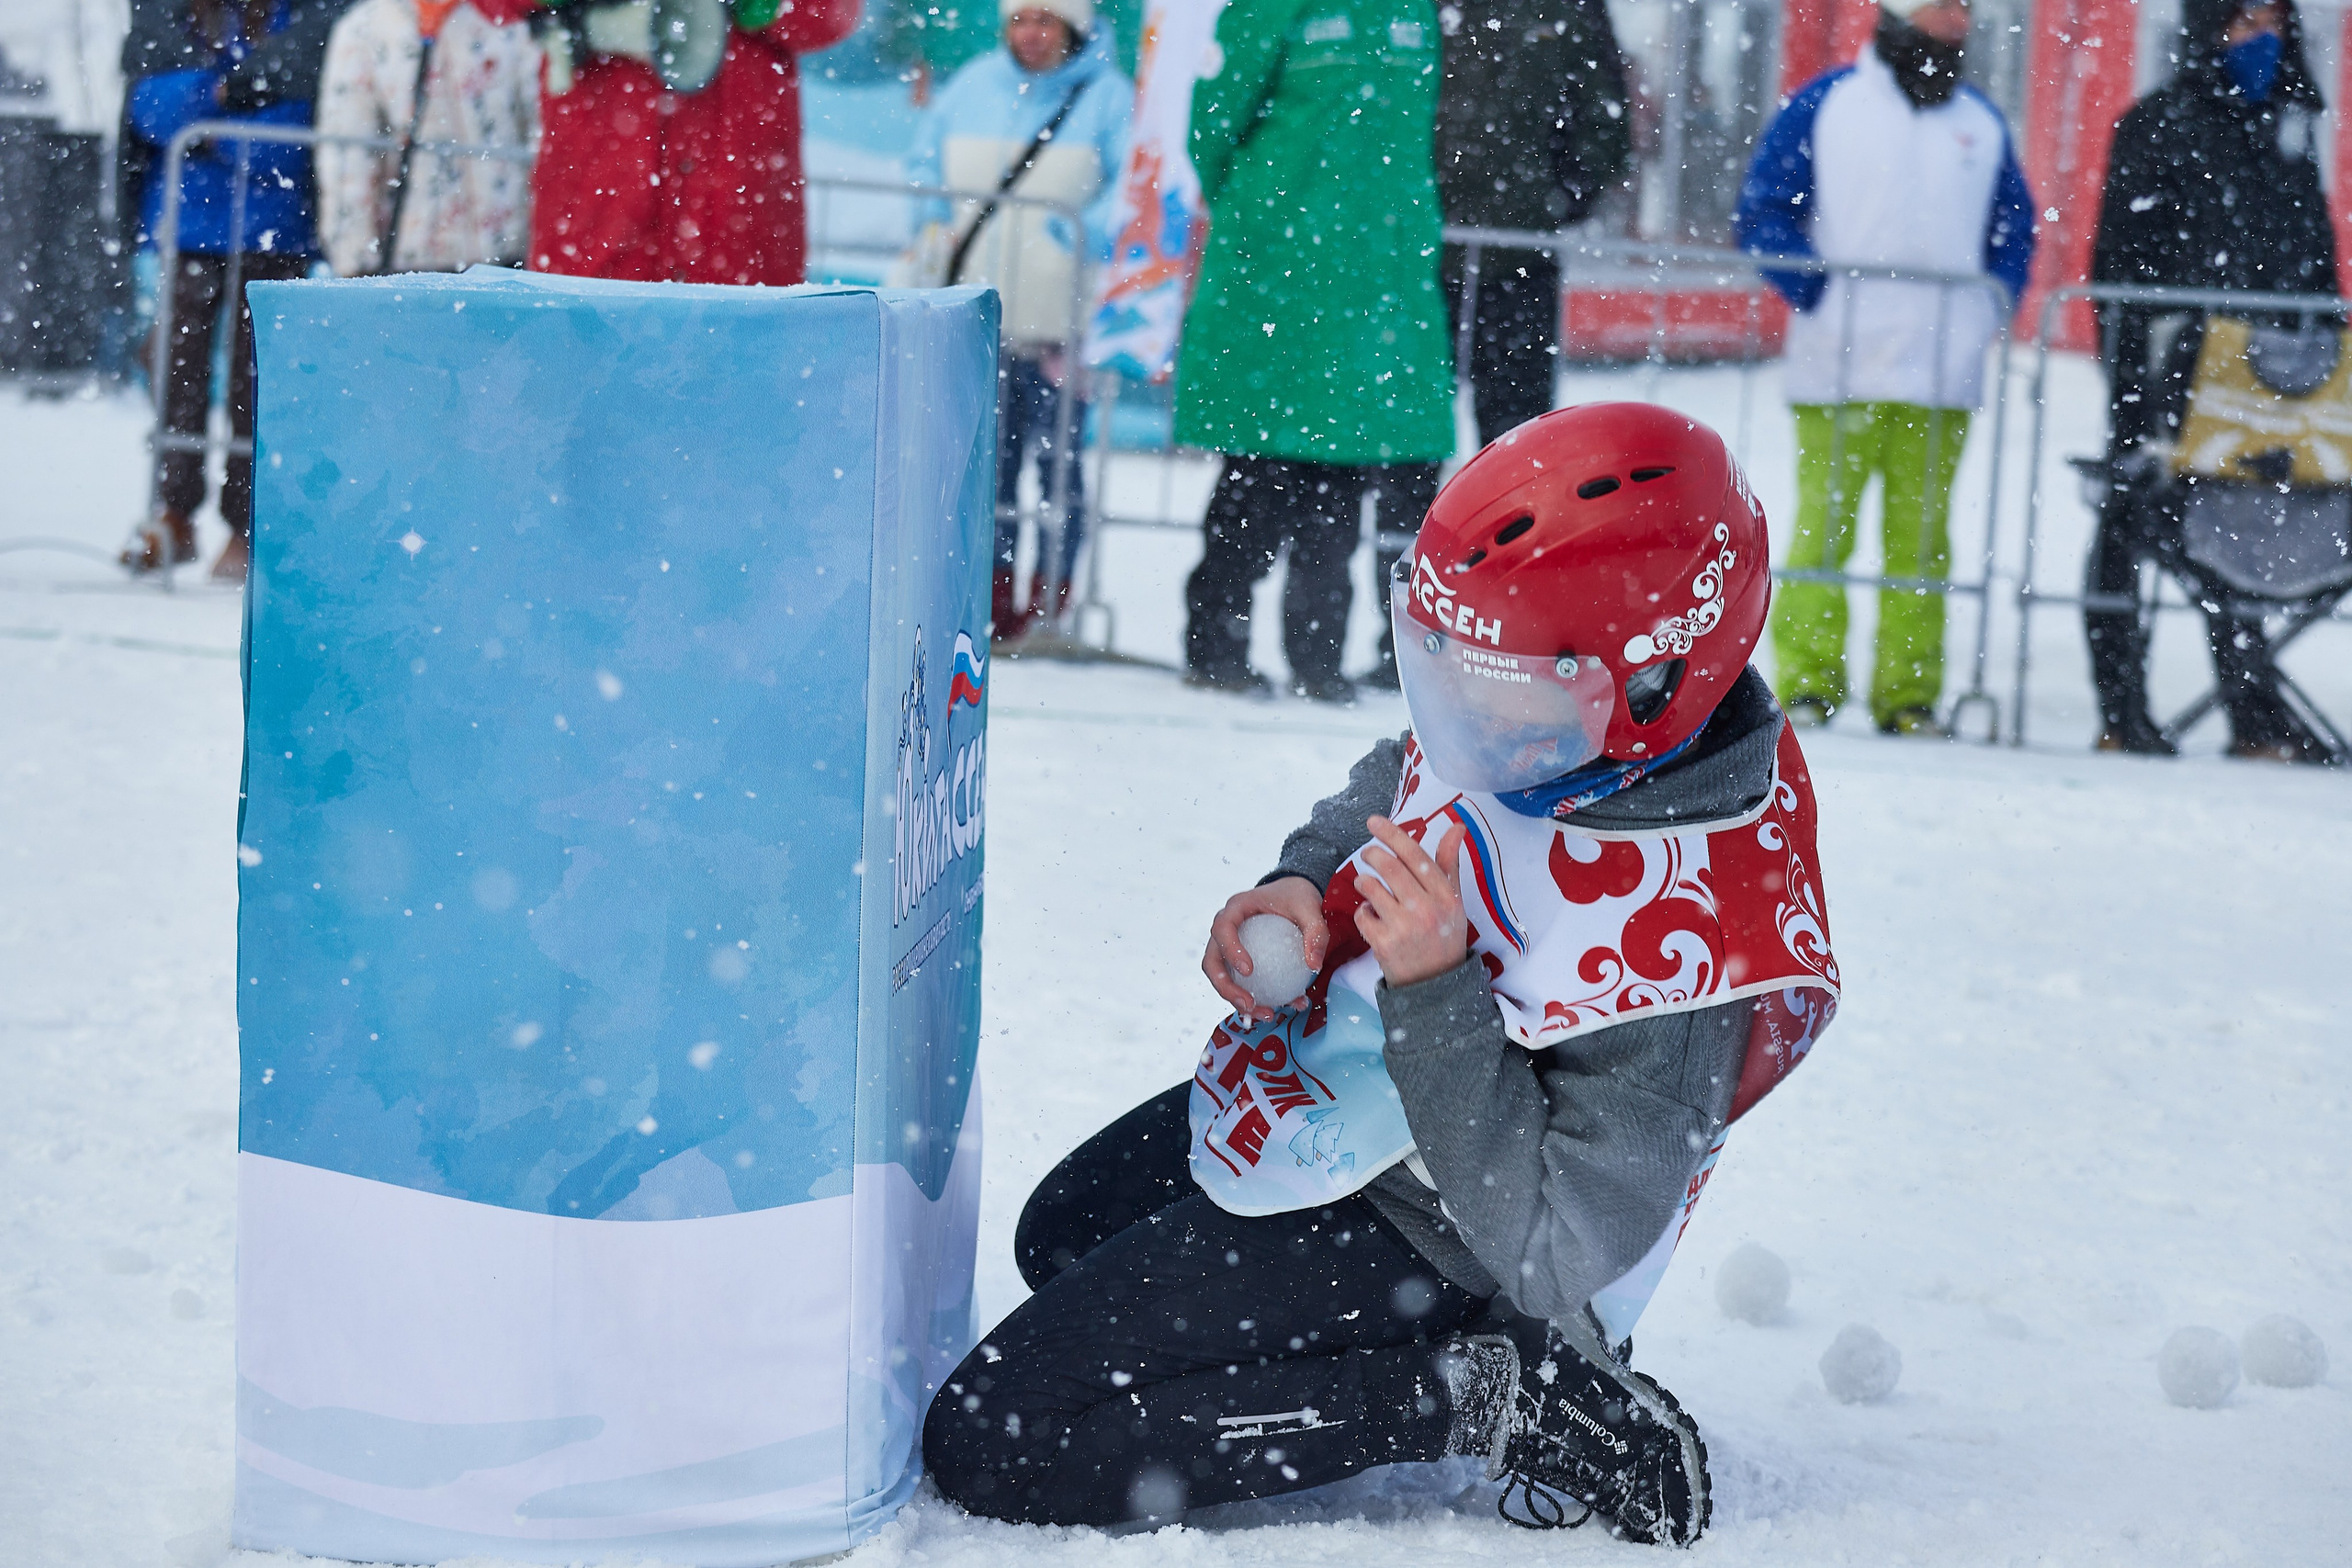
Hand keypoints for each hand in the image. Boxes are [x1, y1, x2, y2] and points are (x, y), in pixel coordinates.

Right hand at [1203, 875, 1327, 1021]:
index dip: (1229, 950)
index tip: (1248, 970)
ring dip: (1237, 1000)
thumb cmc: (1298, 897)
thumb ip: (1316, 932)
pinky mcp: (1238, 961)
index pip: (1222, 928)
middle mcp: (1226, 928)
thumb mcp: (1311, 908)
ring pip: (1222, 977)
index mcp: (1236, 908)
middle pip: (1212, 960)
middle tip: (1250, 1004)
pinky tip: (1281, 1008)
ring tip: (1267, 1013)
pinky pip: (1241, 983)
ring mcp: (1229, 946)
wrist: (1295, 894)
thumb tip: (1314, 966)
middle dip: (1225, 987)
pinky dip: (1257, 998)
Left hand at [1353, 815, 1467, 989]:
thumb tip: (1457, 827)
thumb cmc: (1444, 936)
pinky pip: (1362, 915)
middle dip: (1373, 854)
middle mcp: (1426, 910)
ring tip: (1368, 885)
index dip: (1393, 835)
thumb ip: (1449, 864)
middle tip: (1367, 853)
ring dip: (1364, 882)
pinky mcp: (1385, 944)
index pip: (1416, 856)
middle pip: (1390, 868)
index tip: (1374, 821)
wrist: (1436, 984)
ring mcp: (1404, 928)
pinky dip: (1364, 912)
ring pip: (1371, 888)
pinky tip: (1373, 917)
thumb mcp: (1453, 901)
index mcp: (1445, 897)